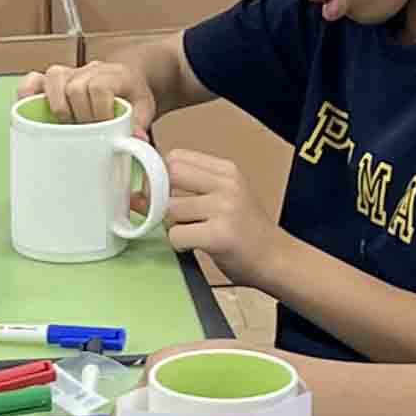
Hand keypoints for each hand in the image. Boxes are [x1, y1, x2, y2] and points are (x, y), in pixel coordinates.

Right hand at [19, 57, 151, 129]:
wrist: (126, 78)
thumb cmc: (132, 95)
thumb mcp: (144, 108)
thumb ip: (141, 123)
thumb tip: (136, 140)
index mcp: (113, 74)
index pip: (99, 87)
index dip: (100, 110)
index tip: (105, 126)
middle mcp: (89, 70)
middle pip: (74, 87)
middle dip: (80, 114)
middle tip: (88, 129)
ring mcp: (70, 74)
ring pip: (53, 79)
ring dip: (57, 106)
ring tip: (66, 124)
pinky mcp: (54, 82)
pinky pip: (34, 80)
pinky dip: (26, 92)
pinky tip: (24, 105)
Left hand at [160, 148, 270, 284]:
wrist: (277, 259)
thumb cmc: (246, 232)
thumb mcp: (221, 200)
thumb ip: (184, 191)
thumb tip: (137, 195)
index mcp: (227, 171)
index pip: (176, 157)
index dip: (159, 174)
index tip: (159, 193)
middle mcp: (227, 184)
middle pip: (169, 174)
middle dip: (159, 197)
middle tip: (168, 215)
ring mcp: (225, 208)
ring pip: (169, 209)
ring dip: (171, 225)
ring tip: (190, 233)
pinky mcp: (220, 235)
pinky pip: (177, 235)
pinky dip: (178, 244)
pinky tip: (194, 246)